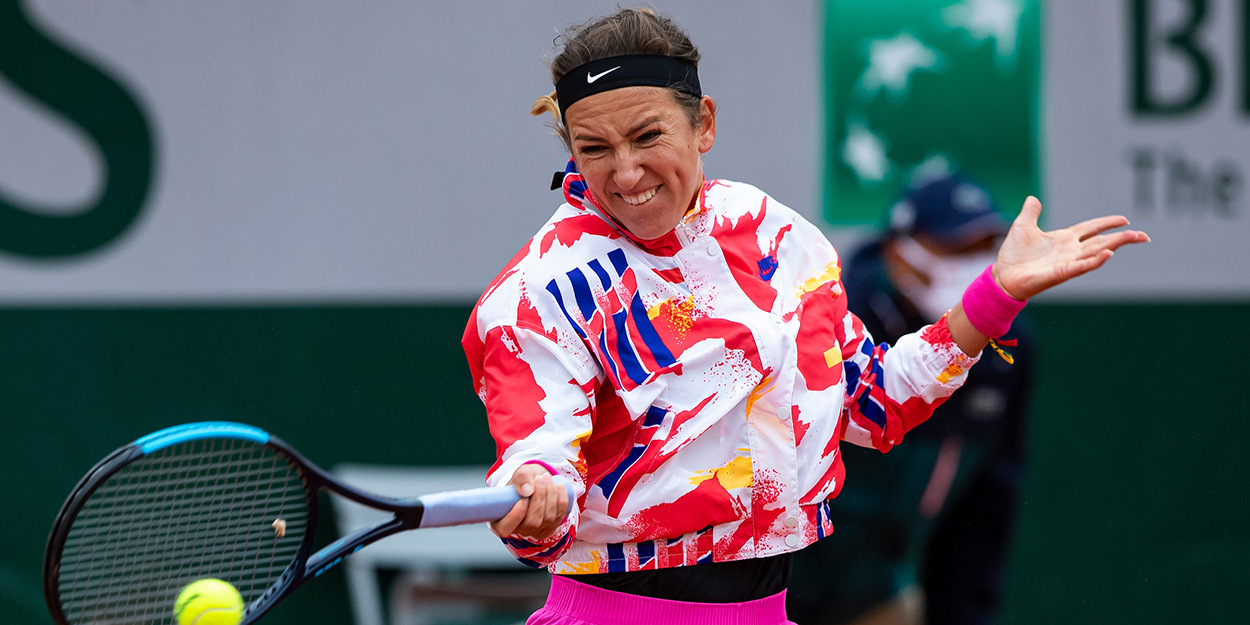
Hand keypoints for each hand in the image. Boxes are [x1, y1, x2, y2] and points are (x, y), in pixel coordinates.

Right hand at [489, 463, 569, 540]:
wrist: (537, 483)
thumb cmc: (524, 481)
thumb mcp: (519, 475)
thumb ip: (521, 479)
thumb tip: (528, 491)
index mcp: (502, 520)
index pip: (505, 528)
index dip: (514, 516)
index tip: (523, 499)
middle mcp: (519, 530)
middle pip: (532, 522)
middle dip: (539, 498)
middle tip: (540, 478)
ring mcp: (536, 531)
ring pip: (548, 519)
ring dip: (551, 496)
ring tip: (547, 478)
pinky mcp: (550, 528)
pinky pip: (559, 516)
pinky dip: (562, 500)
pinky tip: (560, 486)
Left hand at [992, 196, 1149, 299]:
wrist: (1002, 276)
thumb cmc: (1013, 255)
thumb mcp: (1022, 226)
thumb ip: (1031, 213)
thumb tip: (1033, 198)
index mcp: (1064, 239)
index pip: (1091, 228)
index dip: (1107, 223)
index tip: (1125, 219)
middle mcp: (1070, 250)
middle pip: (1101, 241)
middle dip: (1123, 237)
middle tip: (1144, 235)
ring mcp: (1068, 262)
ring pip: (1097, 252)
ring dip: (1116, 245)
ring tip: (1135, 238)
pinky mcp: (1061, 273)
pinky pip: (1082, 266)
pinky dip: (1095, 260)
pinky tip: (1108, 253)